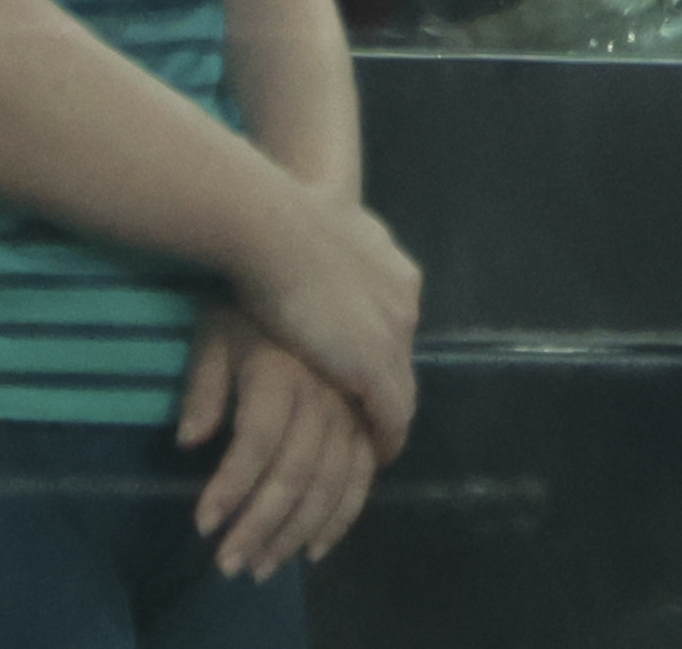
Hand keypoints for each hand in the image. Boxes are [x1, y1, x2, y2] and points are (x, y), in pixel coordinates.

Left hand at [178, 305, 378, 580]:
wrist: (297, 226)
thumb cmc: (252, 282)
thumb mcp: (215, 329)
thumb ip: (205, 385)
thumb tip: (190, 441)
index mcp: (284, 368)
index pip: (258, 443)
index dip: (236, 491)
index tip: (204, 525)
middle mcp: (328, 380)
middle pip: (305, 470)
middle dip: (274, 526)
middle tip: (243, 567)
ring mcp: (362, 375)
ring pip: (348, 467)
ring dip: (321, 520)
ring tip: (296, 557)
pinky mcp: (385, 363)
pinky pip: (381, 439)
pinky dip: (360, 484)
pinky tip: (333, 517)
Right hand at [234, 185, 421, 460]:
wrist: (275, 230)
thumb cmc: (283, 225)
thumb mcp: (325, 235)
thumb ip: (336, 254)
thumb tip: (318, 251)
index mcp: (396, 271)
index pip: (396, 326)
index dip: (380, 355)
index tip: (362, 377)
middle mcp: (405, 303)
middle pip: (402, 359)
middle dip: (387, 389)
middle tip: (368, 419)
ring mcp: (394, 336)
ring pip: (403, 392)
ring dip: (390, 420)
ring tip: (373, 447)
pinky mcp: (375, 368)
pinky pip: (392, 418)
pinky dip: (386, 439)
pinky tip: (375, 456)